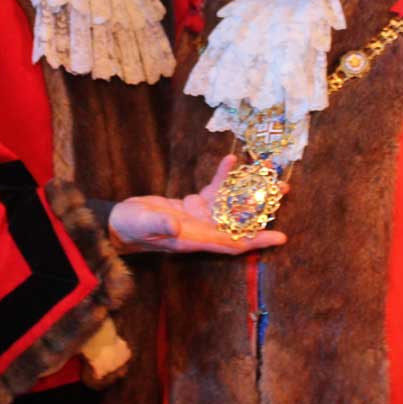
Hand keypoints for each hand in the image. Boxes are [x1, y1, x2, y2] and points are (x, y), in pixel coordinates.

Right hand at [108, 156, 287, 253]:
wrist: (119, 222)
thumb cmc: (130, 227)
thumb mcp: (143, 224)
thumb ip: (160, 224)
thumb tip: (177, 225)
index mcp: (196, 239)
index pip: (232, 243)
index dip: (257, 240)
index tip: (281, 237)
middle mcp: (203, 230)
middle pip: (239, 221)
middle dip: (262, 208)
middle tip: (283, 189)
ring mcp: (200, 217)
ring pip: (231, 204)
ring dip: (249, 189)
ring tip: (268, 172)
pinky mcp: (193, 205)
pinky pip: (215, 190)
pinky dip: (224, 176)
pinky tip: (233, 160)